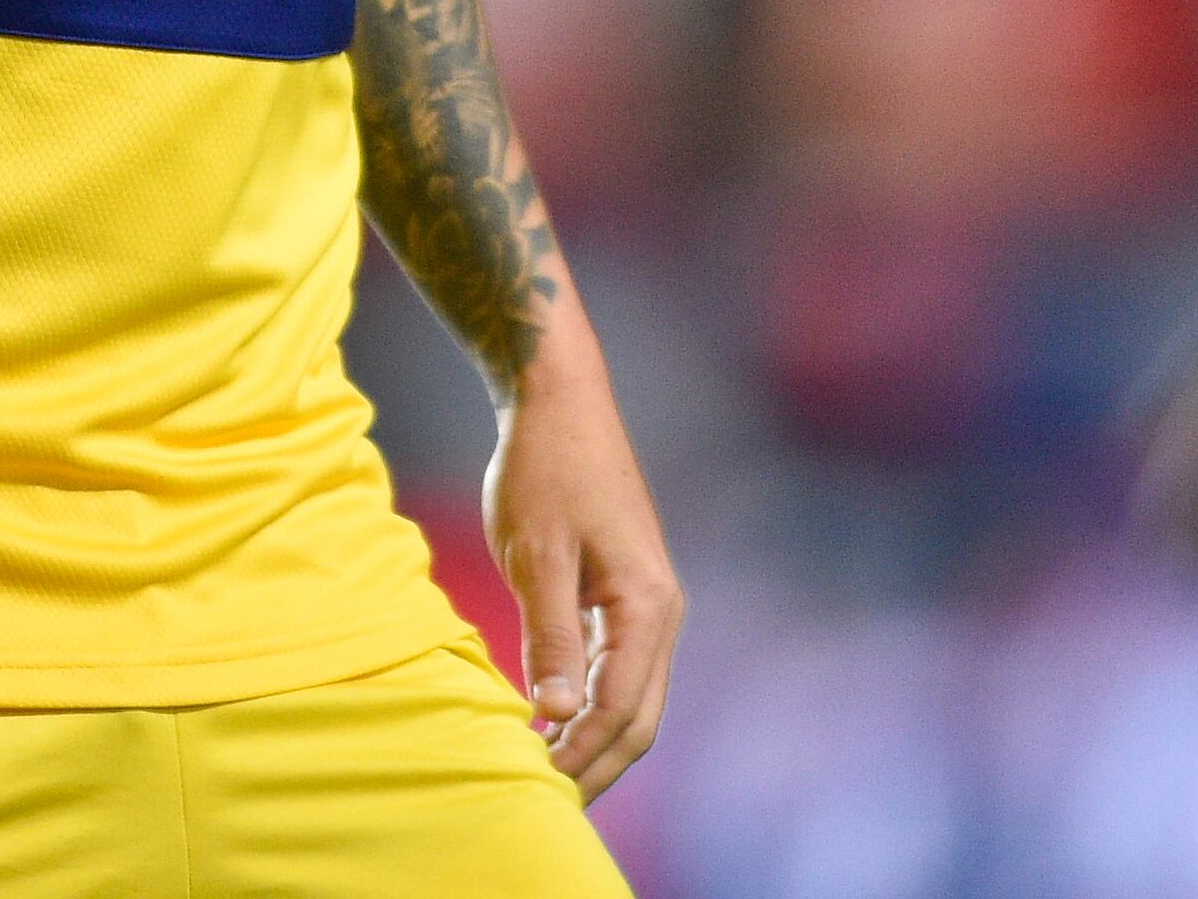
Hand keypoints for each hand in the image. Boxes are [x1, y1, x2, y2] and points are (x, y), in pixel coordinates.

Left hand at [490, 333, 682, 801]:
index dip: (580, 755)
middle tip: (543, 797)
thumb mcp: (537, 554)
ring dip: (593, 738)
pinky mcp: (626, 594)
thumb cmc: (546, 469)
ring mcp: (648, 604)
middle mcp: (662, 613)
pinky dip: (589, 703)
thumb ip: (549, 636)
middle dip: (595, 763)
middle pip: (638, 717)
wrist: (559, 401)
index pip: (620, 709)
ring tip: (543, 770)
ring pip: (631, 697)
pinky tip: (549, 719)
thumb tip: (553, 713)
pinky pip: (618, 668)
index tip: (535, 783)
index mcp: (648, 606)